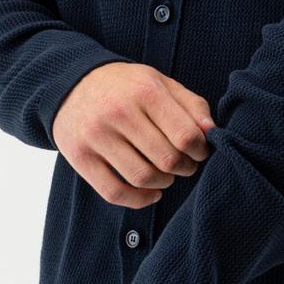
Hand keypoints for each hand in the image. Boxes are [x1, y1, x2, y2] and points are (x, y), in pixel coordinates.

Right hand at [51, 63, 214, 207]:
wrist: (71, 85)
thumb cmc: (125, 87)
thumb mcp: (160, 83)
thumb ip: (191, 105)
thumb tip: (212, 133)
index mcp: (144, 90)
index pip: (185, 135)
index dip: (200, 150)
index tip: (199, 151)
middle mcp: (118, 112)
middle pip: (167, 160)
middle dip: (185, 168)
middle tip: (185, 164)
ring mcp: (96, 136)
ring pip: (142, 178)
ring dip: (164, 182)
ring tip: (166, 174)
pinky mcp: (80, 157)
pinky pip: (114, 192)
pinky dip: (139, 199)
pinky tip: (151, 192)